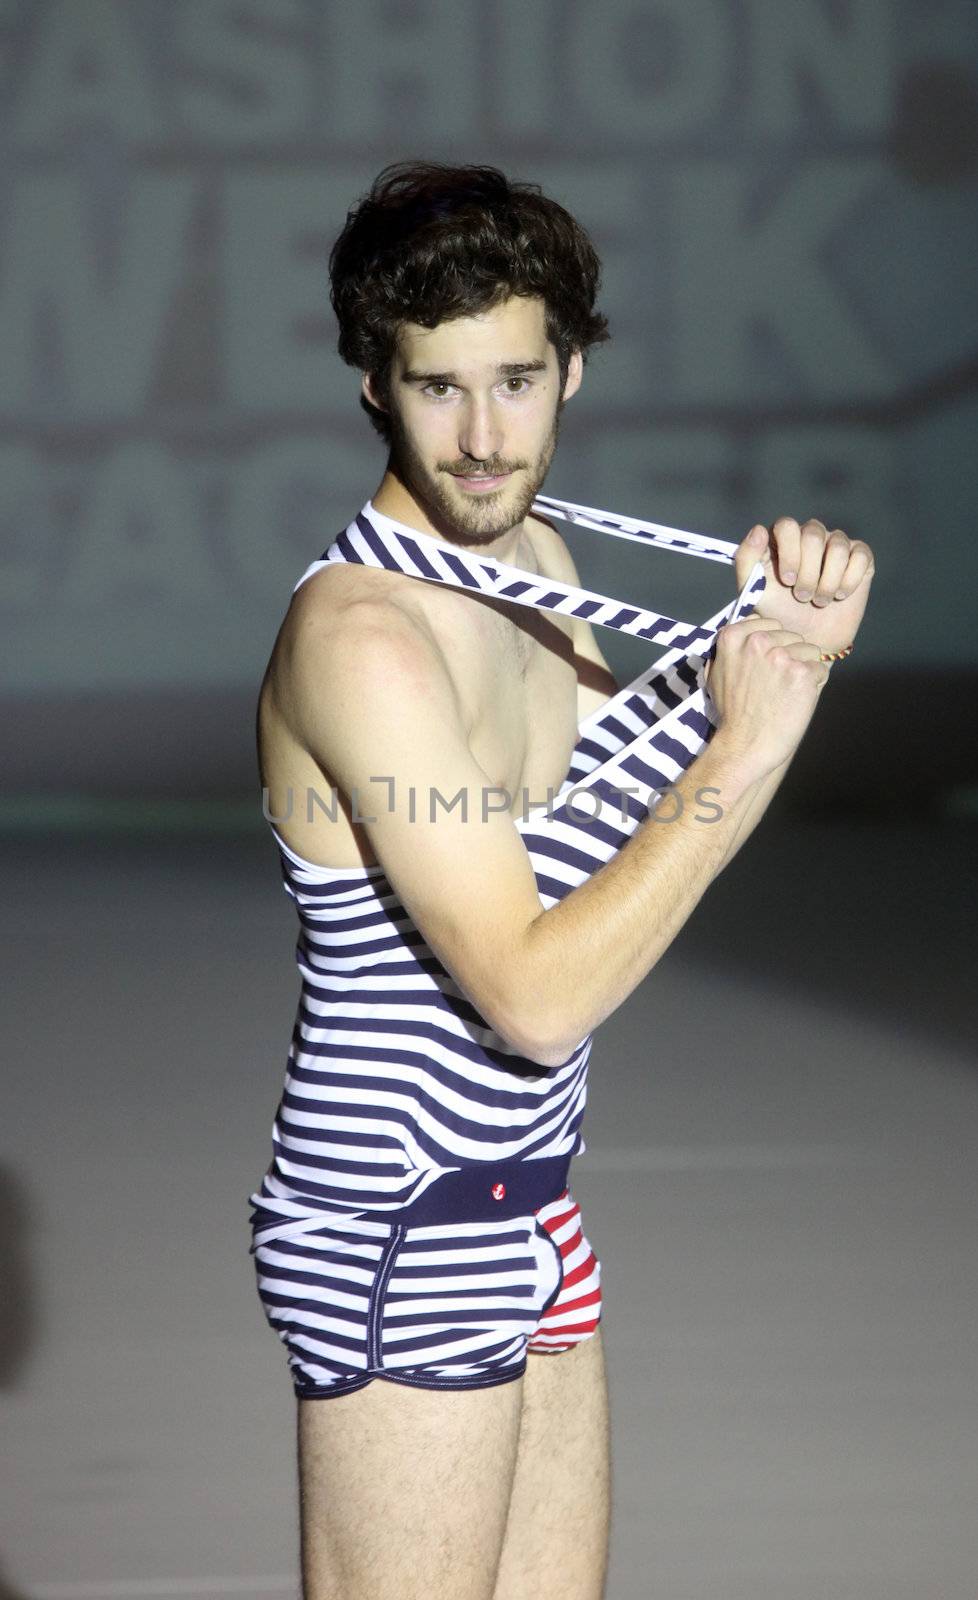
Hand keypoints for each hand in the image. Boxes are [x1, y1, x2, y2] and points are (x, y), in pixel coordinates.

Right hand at [705, 615, 829, 778]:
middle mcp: (757, 641)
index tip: (763, 666)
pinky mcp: (802, 673)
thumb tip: (744, 633)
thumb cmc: (732, 714)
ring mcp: (781, 656)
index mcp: (733, 636)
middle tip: (774, 685)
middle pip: (792, 636)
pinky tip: (796, 701)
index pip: (770, 624)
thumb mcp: (717, 674)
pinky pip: (821, 670)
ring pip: (810, 651)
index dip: (773, 645)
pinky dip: (814, 686)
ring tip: (785, 694)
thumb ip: (731, 650)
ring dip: (803, 671)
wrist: (744, 745)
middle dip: (790, 656)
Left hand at [734, 517, 874, 654]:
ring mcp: (836, 543)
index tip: (787, 581)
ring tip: (819, 600)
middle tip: (802, 597)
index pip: (787, 525)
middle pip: (813, 534)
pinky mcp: (860, 556)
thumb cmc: (779, 612)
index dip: (789, 552)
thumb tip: (759, 529)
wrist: (808, 637)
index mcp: (783, 538)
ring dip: (827, 581)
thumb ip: (746, 559)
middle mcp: (810, 535)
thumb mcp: (754, 590)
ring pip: (837, 546)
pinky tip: (839, 595)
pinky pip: (860, 556)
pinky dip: (849, 581)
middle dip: (808, 573)